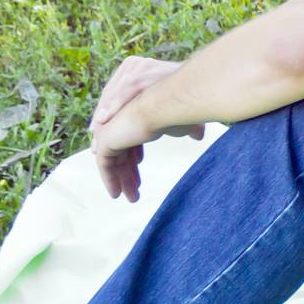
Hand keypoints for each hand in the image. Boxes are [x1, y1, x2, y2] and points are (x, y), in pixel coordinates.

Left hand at [88, 56, 202, 201]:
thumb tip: (198, 135)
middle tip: (135, 193)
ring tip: (131, 199)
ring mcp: (110, 131)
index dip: (135, 161)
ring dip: (122, 182)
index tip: (141, 177)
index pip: (131, 144)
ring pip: (113, 163)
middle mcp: (119, 124)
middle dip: (128, 175)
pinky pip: (104, 166)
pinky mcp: (105, 141)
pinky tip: (116, 194)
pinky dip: (109, 180)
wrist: (164, 104)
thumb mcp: (184, 124)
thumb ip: (188, 129)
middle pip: (121, 155)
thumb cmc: (177, 110)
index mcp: (135, 119)